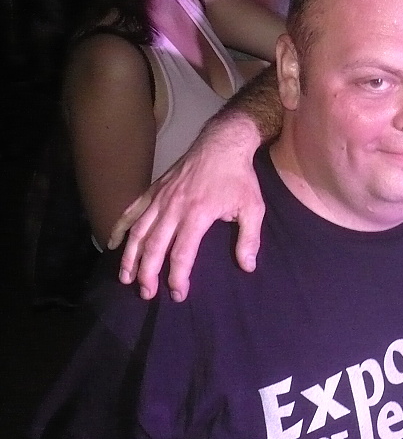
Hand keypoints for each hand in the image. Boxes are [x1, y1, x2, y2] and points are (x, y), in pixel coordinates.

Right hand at [109, 115, 264, 300]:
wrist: (222, 144)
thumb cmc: (239, 178)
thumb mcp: (253, 207)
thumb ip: (250, 238)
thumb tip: (248, 266)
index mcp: (198, 214)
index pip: (182, 253)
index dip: (177, 277)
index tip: (178, 294)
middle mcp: (173, 207)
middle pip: (154, 247)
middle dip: (148, 274)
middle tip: (147, 294)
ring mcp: (160, 198)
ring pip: (138, 232)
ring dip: (129, 257)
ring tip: (125, 278)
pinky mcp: (154, 190)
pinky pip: (131, 210)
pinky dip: (119, 227)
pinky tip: (112, 244)